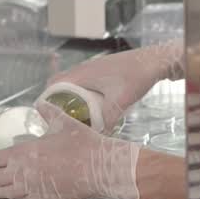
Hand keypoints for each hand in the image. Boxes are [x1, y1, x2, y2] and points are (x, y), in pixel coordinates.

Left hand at [0, 104, 139, 198]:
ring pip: (5, 192)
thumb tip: (40, 103)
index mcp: (24, 152)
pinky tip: (10, 196)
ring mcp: (32, 188)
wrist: (99, 167)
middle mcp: (23, 172)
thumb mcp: (63, 122)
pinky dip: (11, 198)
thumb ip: (48, 112)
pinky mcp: (44, 198)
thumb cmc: (82, 143)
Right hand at [46, 40, 182, 130]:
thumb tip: (98, 137)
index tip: (47, 117)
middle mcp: (83, 69)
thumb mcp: (120, 101)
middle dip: (57, 102)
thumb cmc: (136, 76)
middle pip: (60, 85)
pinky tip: (92, 108)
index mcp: (82, 74)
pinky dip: (82, 95)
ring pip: (73, 84)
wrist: (154, 61)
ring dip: (70, 99)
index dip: (46, 101)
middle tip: (60, 121)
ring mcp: (93, 68)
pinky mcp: (102, 71)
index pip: (53, 86)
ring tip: (74, 118)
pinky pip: (84, 83)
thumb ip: (107, 120)